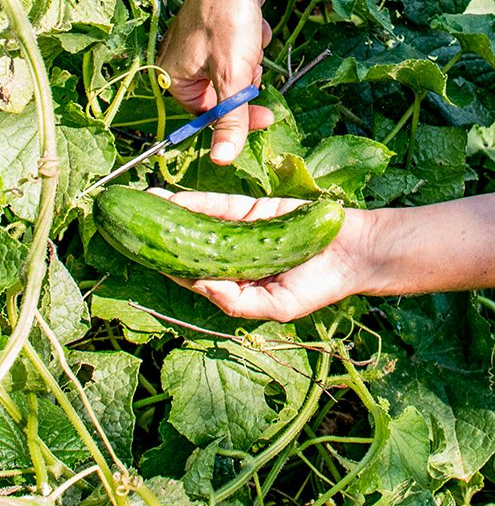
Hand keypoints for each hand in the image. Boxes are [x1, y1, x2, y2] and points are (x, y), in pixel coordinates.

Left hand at [152, 190, 383, 321]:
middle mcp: (235, 257)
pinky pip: (223, 206)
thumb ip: (236, 300)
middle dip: (161, 237)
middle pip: (191, 246)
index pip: (194, 277)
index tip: (138, 258)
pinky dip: (199, 202)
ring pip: (201, 222)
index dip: (167, 268)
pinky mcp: (258, 209)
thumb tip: (198, 285)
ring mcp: (245, 231)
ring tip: (143, 204)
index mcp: (237, 285)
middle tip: (128, 227)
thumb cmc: (320, 286)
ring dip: (172, 213)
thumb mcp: (276, 307)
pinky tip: (174, 198)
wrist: (356, 252)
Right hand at [160, 0, 275, 163]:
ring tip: (251, 39)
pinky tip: (255, 25)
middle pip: (224, 95)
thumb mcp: (232, 74)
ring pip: (237, 73)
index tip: (267, 117)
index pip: (206, 117)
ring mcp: (200, 47)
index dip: (238, 118)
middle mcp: (180, 63)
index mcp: (172, 78)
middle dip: (246, 80)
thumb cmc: (227, 16)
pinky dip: (253, 42)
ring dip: (252, 60)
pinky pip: (242, 52)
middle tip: (253, 63)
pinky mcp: (219, 33)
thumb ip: (230, 119)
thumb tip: (222, 160)